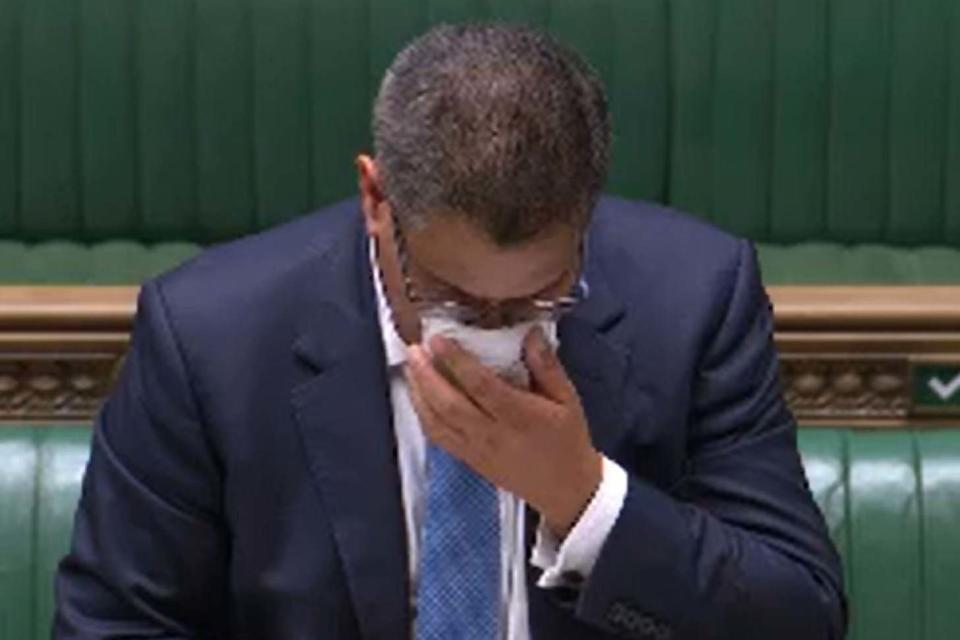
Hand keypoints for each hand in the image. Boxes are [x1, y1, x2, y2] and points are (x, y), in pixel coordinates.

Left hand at [406, 327, 601, 537]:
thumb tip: (531, 333)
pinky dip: (422, 415)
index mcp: (519, 416)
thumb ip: (547, 366)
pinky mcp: (468, 460)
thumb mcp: (568, 400)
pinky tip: (417, 396)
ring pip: (437, 422)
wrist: (565, 490)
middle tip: (414, 349)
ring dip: (419, 393)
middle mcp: (492, 434)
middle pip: (449, 404)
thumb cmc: (568, 441)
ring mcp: (476, 450)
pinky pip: (438, 437)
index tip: (438, 339)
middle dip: (426, 375)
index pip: (480, 385)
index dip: (456, 361)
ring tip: (411, 366)